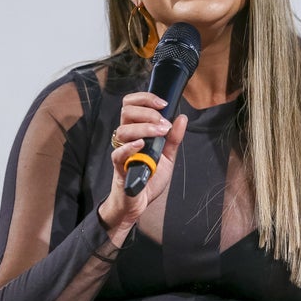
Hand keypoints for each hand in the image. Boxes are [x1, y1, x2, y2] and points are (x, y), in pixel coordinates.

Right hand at [98, 92, 186, 241]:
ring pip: (123, 130)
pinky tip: (142, 144)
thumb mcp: (167, 156)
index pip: (132, 104)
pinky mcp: (119, 168)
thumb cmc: (149, 177)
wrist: (138, 202)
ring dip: (144, 127)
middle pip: (127, 112)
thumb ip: (173, 138)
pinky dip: (130, 147)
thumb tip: (182, 118)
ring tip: (160, 133)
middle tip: (163, 123)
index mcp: (136, 130)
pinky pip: (118, 153)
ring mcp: (122, 152)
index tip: (163, 104)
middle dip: (148, 112)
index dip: (145, 98)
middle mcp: (126, 138)